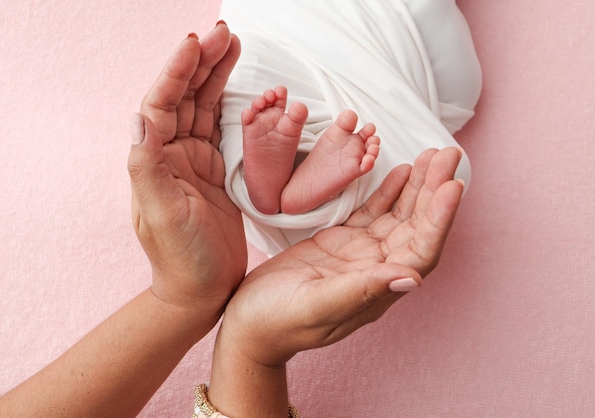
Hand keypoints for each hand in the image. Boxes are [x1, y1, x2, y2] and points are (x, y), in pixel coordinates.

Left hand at [127, 24, 244, 319]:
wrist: (202, 289)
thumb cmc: (182, 259)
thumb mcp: (161, 216)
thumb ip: (147, 167)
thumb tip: (139, 119)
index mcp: (155, 161)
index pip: (161, 104)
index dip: (177, 71)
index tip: (196, 42)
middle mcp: (172, 155)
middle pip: (184, 97)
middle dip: (202, 63)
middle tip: (224, 34)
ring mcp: (195, 161)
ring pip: (204, 107)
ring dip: (216, 76)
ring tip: (232, 46)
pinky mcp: (217, 170)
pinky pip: (224, 128)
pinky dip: (233, 105)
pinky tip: (241, 87)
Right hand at [220, 147, 464, 365]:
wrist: (249, 322)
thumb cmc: (278, 322)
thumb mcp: (317, 305)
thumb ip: (361, 290)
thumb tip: (411, 280)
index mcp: (377, 288)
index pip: (421, 250)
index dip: (440, 218)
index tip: (453, 184)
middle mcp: (376, 270)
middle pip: (416, 227)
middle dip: (434, 190)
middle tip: (449, 154)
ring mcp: (359, 255)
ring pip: (398, 216)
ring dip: (417, 186)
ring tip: (432, 155)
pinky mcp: (340, 242)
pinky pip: (372, 213)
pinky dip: (388, 192)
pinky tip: (401, 171)